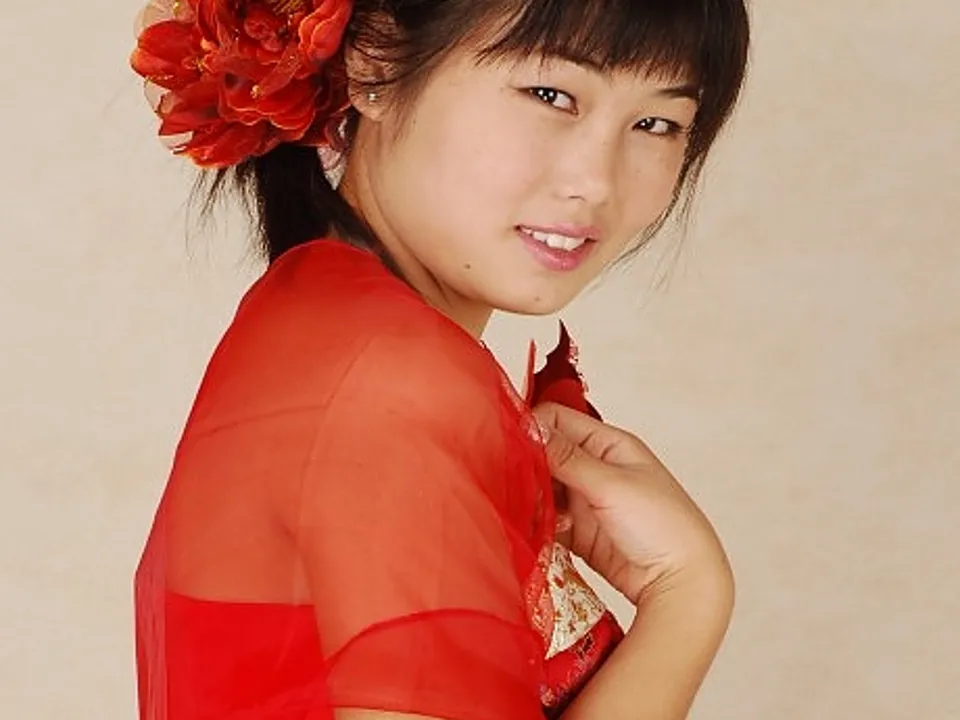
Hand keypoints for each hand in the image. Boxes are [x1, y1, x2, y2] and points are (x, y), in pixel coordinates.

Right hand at [533, 402, 732, 607]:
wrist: (681, 583)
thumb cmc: (662, 525)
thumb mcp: (611, 484)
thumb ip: (566, 457)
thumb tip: (529, 426)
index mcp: (608, 444)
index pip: (557, 420)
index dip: (532, 429)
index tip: (512, 448)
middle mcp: (594, 467)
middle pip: (544, 455)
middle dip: (528, 469)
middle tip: (520, 486)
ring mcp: (585, 500)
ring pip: (541, 489)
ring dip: (533, 499)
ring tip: (535, 513)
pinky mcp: (577, 531)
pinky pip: (545, 520)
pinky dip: (538, 524)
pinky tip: (544, 533)